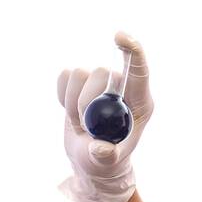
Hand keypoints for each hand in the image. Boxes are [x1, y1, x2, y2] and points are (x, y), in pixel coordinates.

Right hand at [56, 31, 153, 201]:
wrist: (89, 157)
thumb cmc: (105, 161)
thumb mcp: (107, 163)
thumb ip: (106, 156)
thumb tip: (101, 149)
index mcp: (139, 102)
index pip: (139, 71)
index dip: (132, 51)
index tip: (119, 38)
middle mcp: (121, 87)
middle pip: (101, 73)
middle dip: (87, 101)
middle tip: (87, 128)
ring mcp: (100, 82)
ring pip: (79, 74)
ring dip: (73, 103)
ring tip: (81, 123)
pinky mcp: (80, 81)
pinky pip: (64, 76)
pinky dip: (62, 96)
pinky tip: (72, 112)